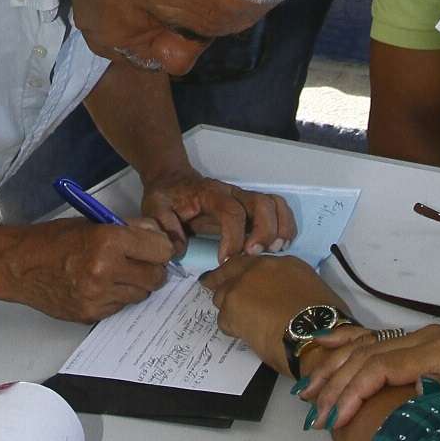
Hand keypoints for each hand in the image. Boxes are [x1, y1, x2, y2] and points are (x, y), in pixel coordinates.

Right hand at [0, 218, 178, 321]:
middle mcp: (105, 270)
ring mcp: (98, 296)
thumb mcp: (93, 222)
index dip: (160, 248)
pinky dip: (116, 296)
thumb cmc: (53, 240)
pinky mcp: (91, 314)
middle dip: (152, 269)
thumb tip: (158, 236)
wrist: (18, 266)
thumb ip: (129, 230)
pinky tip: (98, 285)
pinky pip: (119, 307)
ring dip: (135, 284)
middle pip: (156, 277)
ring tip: (114, 273)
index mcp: (108, 241)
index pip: (161, 250)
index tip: (155, 248)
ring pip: (141, 295)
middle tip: (139, 262)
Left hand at [137, 173, 296, 255]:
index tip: (226, 260)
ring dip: (279, 227)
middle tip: (254, 256)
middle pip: (261, 204)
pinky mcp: (251, 206)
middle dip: (263, 231)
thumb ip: (164, 226)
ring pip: (274, 204)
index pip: (231, 211)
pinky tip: (280, 245)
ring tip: (274, 251)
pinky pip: (277, 209)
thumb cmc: (166, 196)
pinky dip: (285, 225)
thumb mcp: (154, 208)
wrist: (173, 180)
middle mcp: (233, 193)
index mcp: (210, 194)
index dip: (233, 236)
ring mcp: (244, 198)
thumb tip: (179, 249)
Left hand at [201, 249, 333, 365]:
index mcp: (282, 263)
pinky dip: (232, 327)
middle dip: (222, 280)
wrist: (314, 336)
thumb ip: (291, 285)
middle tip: (212, 286)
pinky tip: (245, 335)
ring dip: (228, 307)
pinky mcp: (231, 309)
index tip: (240, 278)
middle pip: (229, 271)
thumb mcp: (313, 290)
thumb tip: (283, 295)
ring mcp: (242, 286)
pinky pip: (223, 319)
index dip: (244, 272)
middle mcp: (259, 268)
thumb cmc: (323, 319)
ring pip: (222, 295)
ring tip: (238, 321)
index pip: (254, 262)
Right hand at [293, 322, 439, 428]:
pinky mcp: (419, 343)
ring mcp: (420, 337)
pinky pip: (374, 338)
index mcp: (439, 352)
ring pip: (364, 346)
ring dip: (333, 368)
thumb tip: (416, 400)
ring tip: (307, 394)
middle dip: (335, 386)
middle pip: (365, 356)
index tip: (334, 421)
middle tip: (314, 418)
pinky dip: (344, 344)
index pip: (381, 367)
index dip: (353, 393)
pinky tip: (321, 347)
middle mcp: (424, 339)